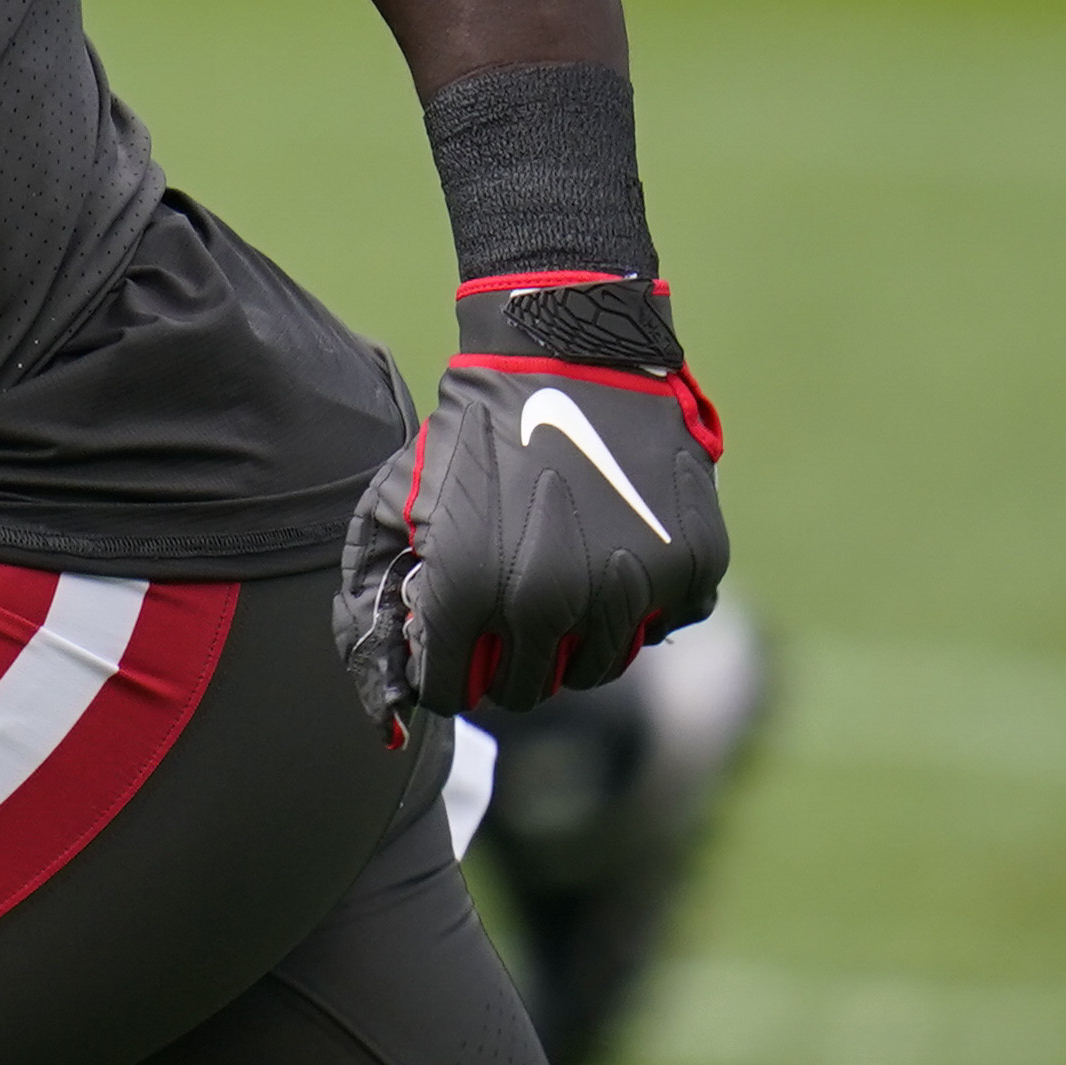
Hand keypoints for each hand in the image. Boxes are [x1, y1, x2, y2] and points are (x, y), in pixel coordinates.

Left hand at [338, 270, 727, 734]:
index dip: (443, 666)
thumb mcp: (394, 507)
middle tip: (505, 606)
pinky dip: (637, 601)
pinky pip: (661, 624)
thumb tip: (385, 706)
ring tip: (555, 574)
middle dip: (505, 658)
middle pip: (526, 690)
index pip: (453, 691)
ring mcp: (629, 588)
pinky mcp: (690, 566)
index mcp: (474, 593)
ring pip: (596, 667)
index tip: (450, 633)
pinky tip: (611, 545)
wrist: (565, 357)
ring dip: (572, 637)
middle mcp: (553, 604)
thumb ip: (375, 601)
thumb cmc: (469, 436)